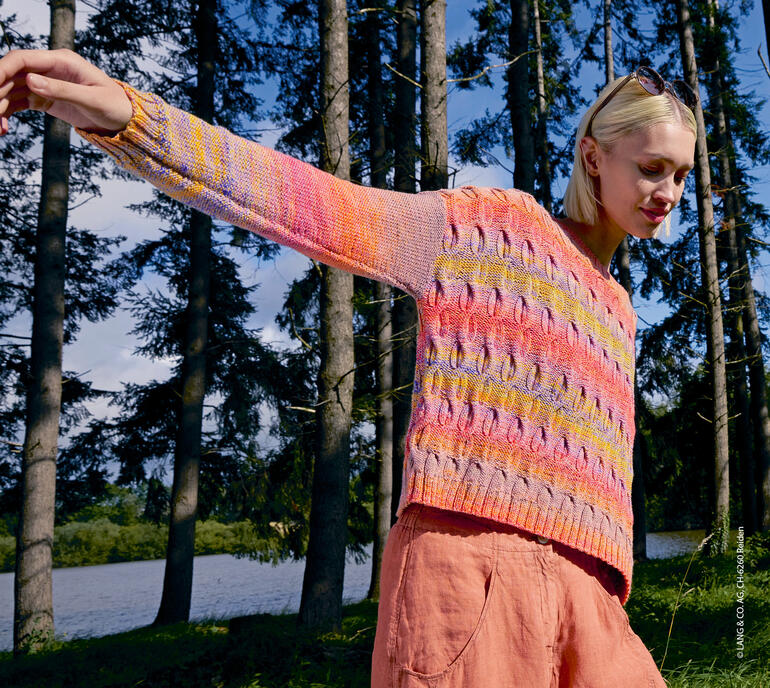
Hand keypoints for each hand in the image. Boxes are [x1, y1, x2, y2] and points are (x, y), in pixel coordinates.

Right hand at [0, 48, 132, 135]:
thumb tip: (30, 80)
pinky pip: (19, 103)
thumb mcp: (92, 99)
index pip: (22, 59)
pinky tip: (3, 128)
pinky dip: (8, 114)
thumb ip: (63, 90)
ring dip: (0, 106)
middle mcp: (49, 69)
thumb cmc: (115, 106)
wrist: (125, 119)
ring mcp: (45, 84)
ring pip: (12, 90)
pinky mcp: (45, 100)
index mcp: (61, 61)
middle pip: (12, 75)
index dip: (2, 70)